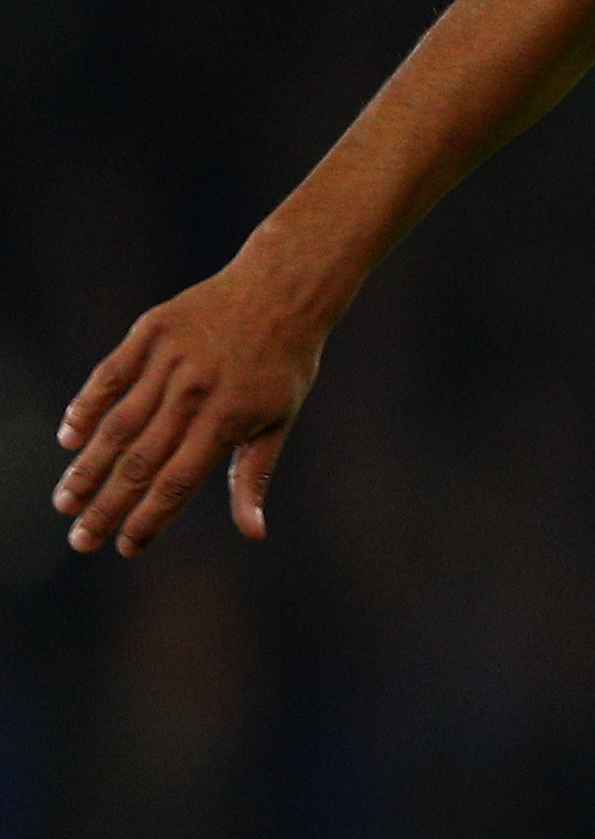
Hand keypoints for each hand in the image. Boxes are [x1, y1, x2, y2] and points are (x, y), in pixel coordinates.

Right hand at [54, 259, 330, 554]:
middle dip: (106, 506)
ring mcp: (168, 361)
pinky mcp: (150, 332)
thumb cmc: (284, 365)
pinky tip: (69, 439)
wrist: (282, 290)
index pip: (178, 483)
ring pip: (117, 424)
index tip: (126, 548)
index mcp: (228, 421)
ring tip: (65, 501)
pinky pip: (109, 375)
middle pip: (139, 462)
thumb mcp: (280, 421)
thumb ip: (253, 477)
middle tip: (80, 540)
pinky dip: (86, 407)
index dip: (150, 519)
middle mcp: (193, 394)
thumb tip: (255, 533)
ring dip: (86, 467)